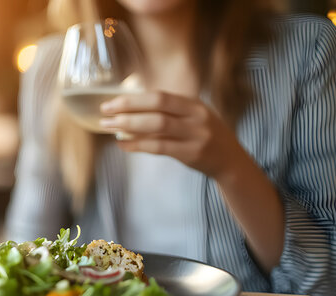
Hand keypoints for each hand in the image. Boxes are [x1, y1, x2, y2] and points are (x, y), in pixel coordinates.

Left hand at [99, 90, 247, 180]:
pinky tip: (123, 145)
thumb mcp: (192, 116)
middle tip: (104, 113)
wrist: (230, 161)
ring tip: (109, 127)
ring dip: (130, 127)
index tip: (111, 102)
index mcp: (193, 104)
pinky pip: (160, 147)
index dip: (133, 99)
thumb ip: (168, 111)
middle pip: (157, 108)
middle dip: (128, 109)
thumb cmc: (204, 135)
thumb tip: (130, 109)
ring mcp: (195, 135)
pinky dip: (138, 145)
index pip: (160, 96)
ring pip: (157, 127)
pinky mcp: (191, 154)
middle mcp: (196, 117)